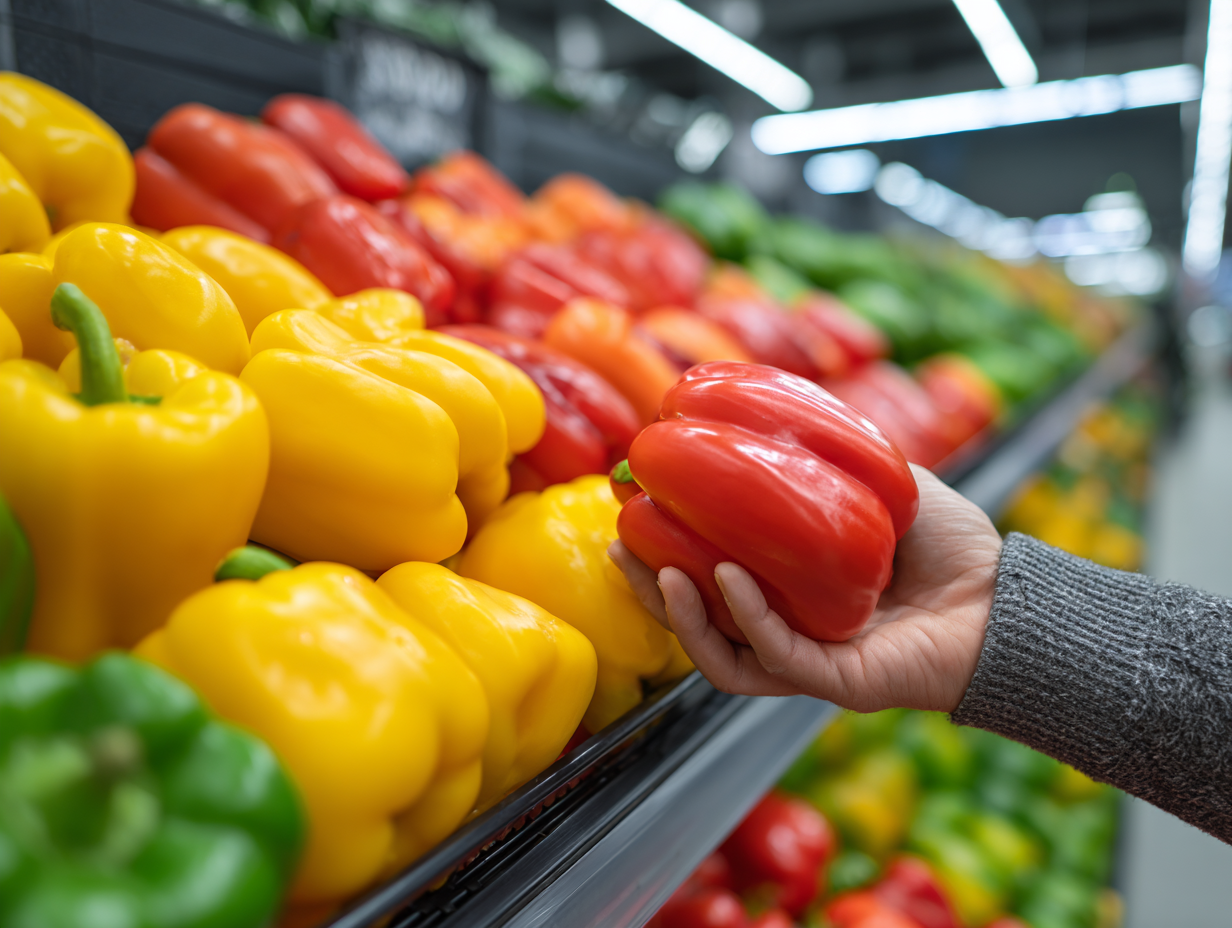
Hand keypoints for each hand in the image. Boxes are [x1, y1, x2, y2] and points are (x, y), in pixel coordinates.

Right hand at [608, 465, 1001, 712]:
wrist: (1008, 597)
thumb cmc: (951, 544)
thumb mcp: (881, 483)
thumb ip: (830, 458)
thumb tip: (770, 409)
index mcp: (789, 592)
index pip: (711, 583)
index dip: (665, 557)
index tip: (634, 514)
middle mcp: (789, 632)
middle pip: (701, 626)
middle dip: (652, 594)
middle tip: (620, 549)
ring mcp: (809, 662)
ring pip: (721, 656)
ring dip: (682, 617)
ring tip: (659, 572)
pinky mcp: (835, 683)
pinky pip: (772, 658)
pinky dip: (744, 619)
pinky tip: (723, 580)